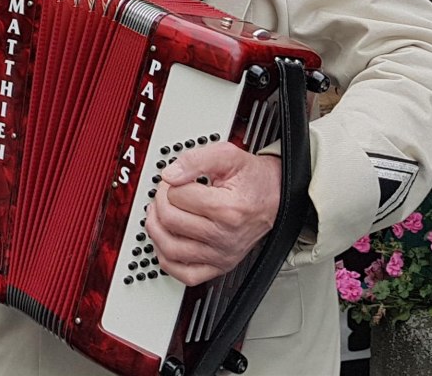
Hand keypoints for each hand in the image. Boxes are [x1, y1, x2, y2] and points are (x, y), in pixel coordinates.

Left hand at [145, 142, 282, 286]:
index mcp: (227, 209)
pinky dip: (167, 260)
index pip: (177, 196)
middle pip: (170, 221)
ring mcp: (222, 255)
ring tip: (160, 214)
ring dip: (156, 228)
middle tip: (167, 193)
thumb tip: (170, 175)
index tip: (176, 180)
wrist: (276, 197)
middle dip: (160, 201)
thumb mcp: (228, 155)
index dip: (169, 183)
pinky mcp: (220, 266)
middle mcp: (225, 236)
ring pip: (170, 249)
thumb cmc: (253, 179)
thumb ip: (196, 159)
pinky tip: (166, 241)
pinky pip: (185, 274)